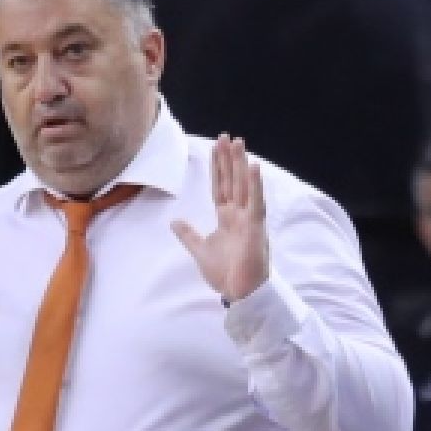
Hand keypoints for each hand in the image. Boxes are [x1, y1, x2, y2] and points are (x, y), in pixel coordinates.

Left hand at [172, 134, 269, 303]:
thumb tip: (174, 221)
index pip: (220, 187)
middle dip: (228, 159)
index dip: (217, 168)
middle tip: (227, 136)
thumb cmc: (225, 274)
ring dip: (241, 164)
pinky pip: (256, 202)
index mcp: (226, 218)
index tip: (215, 148)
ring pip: (243, 186)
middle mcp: (239, 214)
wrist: (240, 293)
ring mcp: (248, 219)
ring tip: (238, 142)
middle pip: (232, 181)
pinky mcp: (256, 228)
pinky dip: (255, 185)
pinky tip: (253, 167)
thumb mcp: (200, 250)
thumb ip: (189, 234)